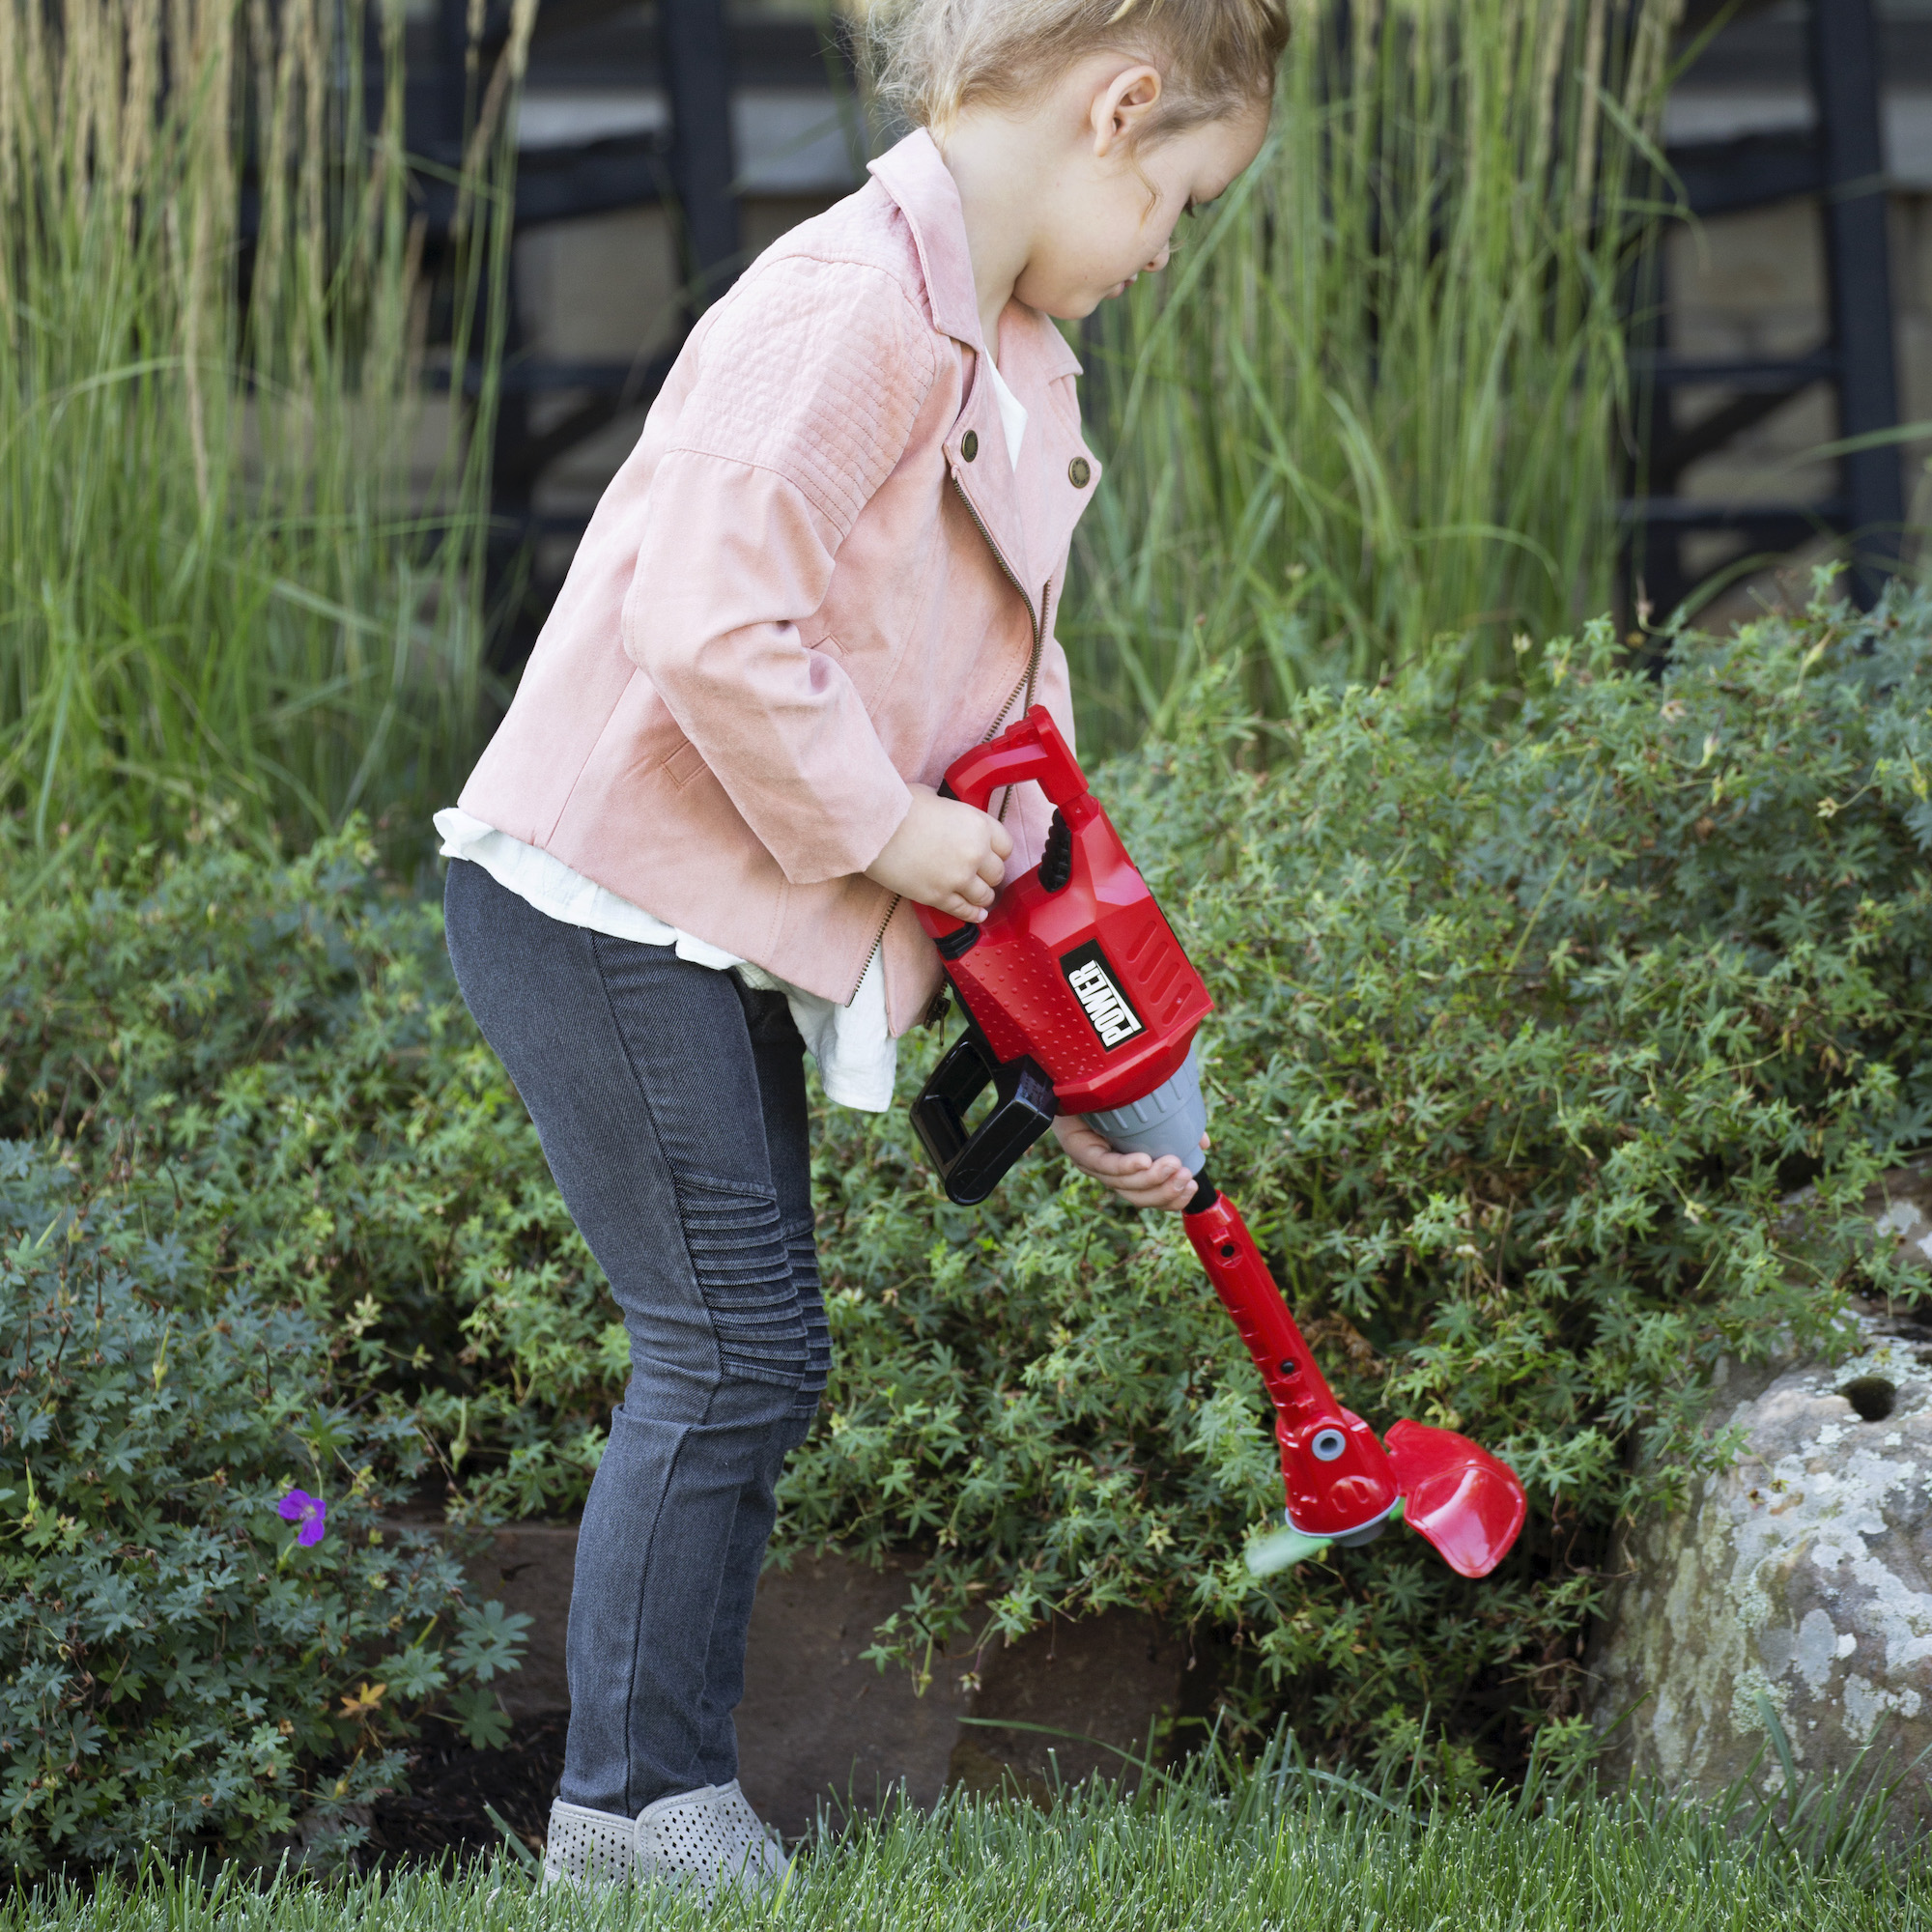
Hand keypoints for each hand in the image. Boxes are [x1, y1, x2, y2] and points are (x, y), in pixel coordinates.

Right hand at [866, 785, 1012, 922]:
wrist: (875, 827)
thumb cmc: (900, 806)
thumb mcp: (935, 798)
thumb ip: (951, 812)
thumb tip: (947, 817)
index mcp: (978, 824)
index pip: (1005, 846)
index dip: (998, 852)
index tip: (992, 857)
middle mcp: (975, 852)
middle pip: (997, 873)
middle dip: (990, 875)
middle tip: (982, 877)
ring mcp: (958, 877)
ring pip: (984, 896)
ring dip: (983, 897)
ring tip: (979, 898)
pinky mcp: (939, 896)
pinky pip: (963, 911)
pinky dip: (972, 915)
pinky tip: (976, 915)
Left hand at [1050, 1116, 1209, 1211]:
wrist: (1072, 1082)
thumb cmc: (1112, 1101)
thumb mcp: (1150, 1116)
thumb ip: (1176, 1130)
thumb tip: (1204, 1144)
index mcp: (1124, 1170)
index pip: (1148, 1197)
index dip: (1171, 1200)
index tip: (1192, 1188)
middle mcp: (1107, 1172)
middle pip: (1136, 1197)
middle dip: (1165, 1191)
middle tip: (1185, 1175)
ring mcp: (1091, 1164)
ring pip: (1122, 1184)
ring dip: (1151, 1178)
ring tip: (1173, 1164)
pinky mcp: (1078, 1150)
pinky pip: (1103, 1164)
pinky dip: (1126, 1165)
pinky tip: (1143, 1160)